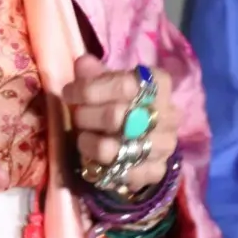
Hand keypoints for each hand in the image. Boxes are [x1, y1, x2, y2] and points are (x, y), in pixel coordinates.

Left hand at [61, 55, 177, 192]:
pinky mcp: (156, 171)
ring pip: (111, 148)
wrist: (147, 137)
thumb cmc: (122, 102)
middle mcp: (168, 115)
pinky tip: (94, 160)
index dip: (90, 88)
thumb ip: (94, 73)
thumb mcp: (109, 82)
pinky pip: (118, 173)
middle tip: (76, 117)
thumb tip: (82, 64)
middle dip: (85, 116)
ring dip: (88, 143)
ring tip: (83, 138)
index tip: (69, 93)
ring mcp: (164, 146)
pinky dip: (99, 166)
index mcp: (159, 85)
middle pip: (115, 116)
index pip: (124, 84)